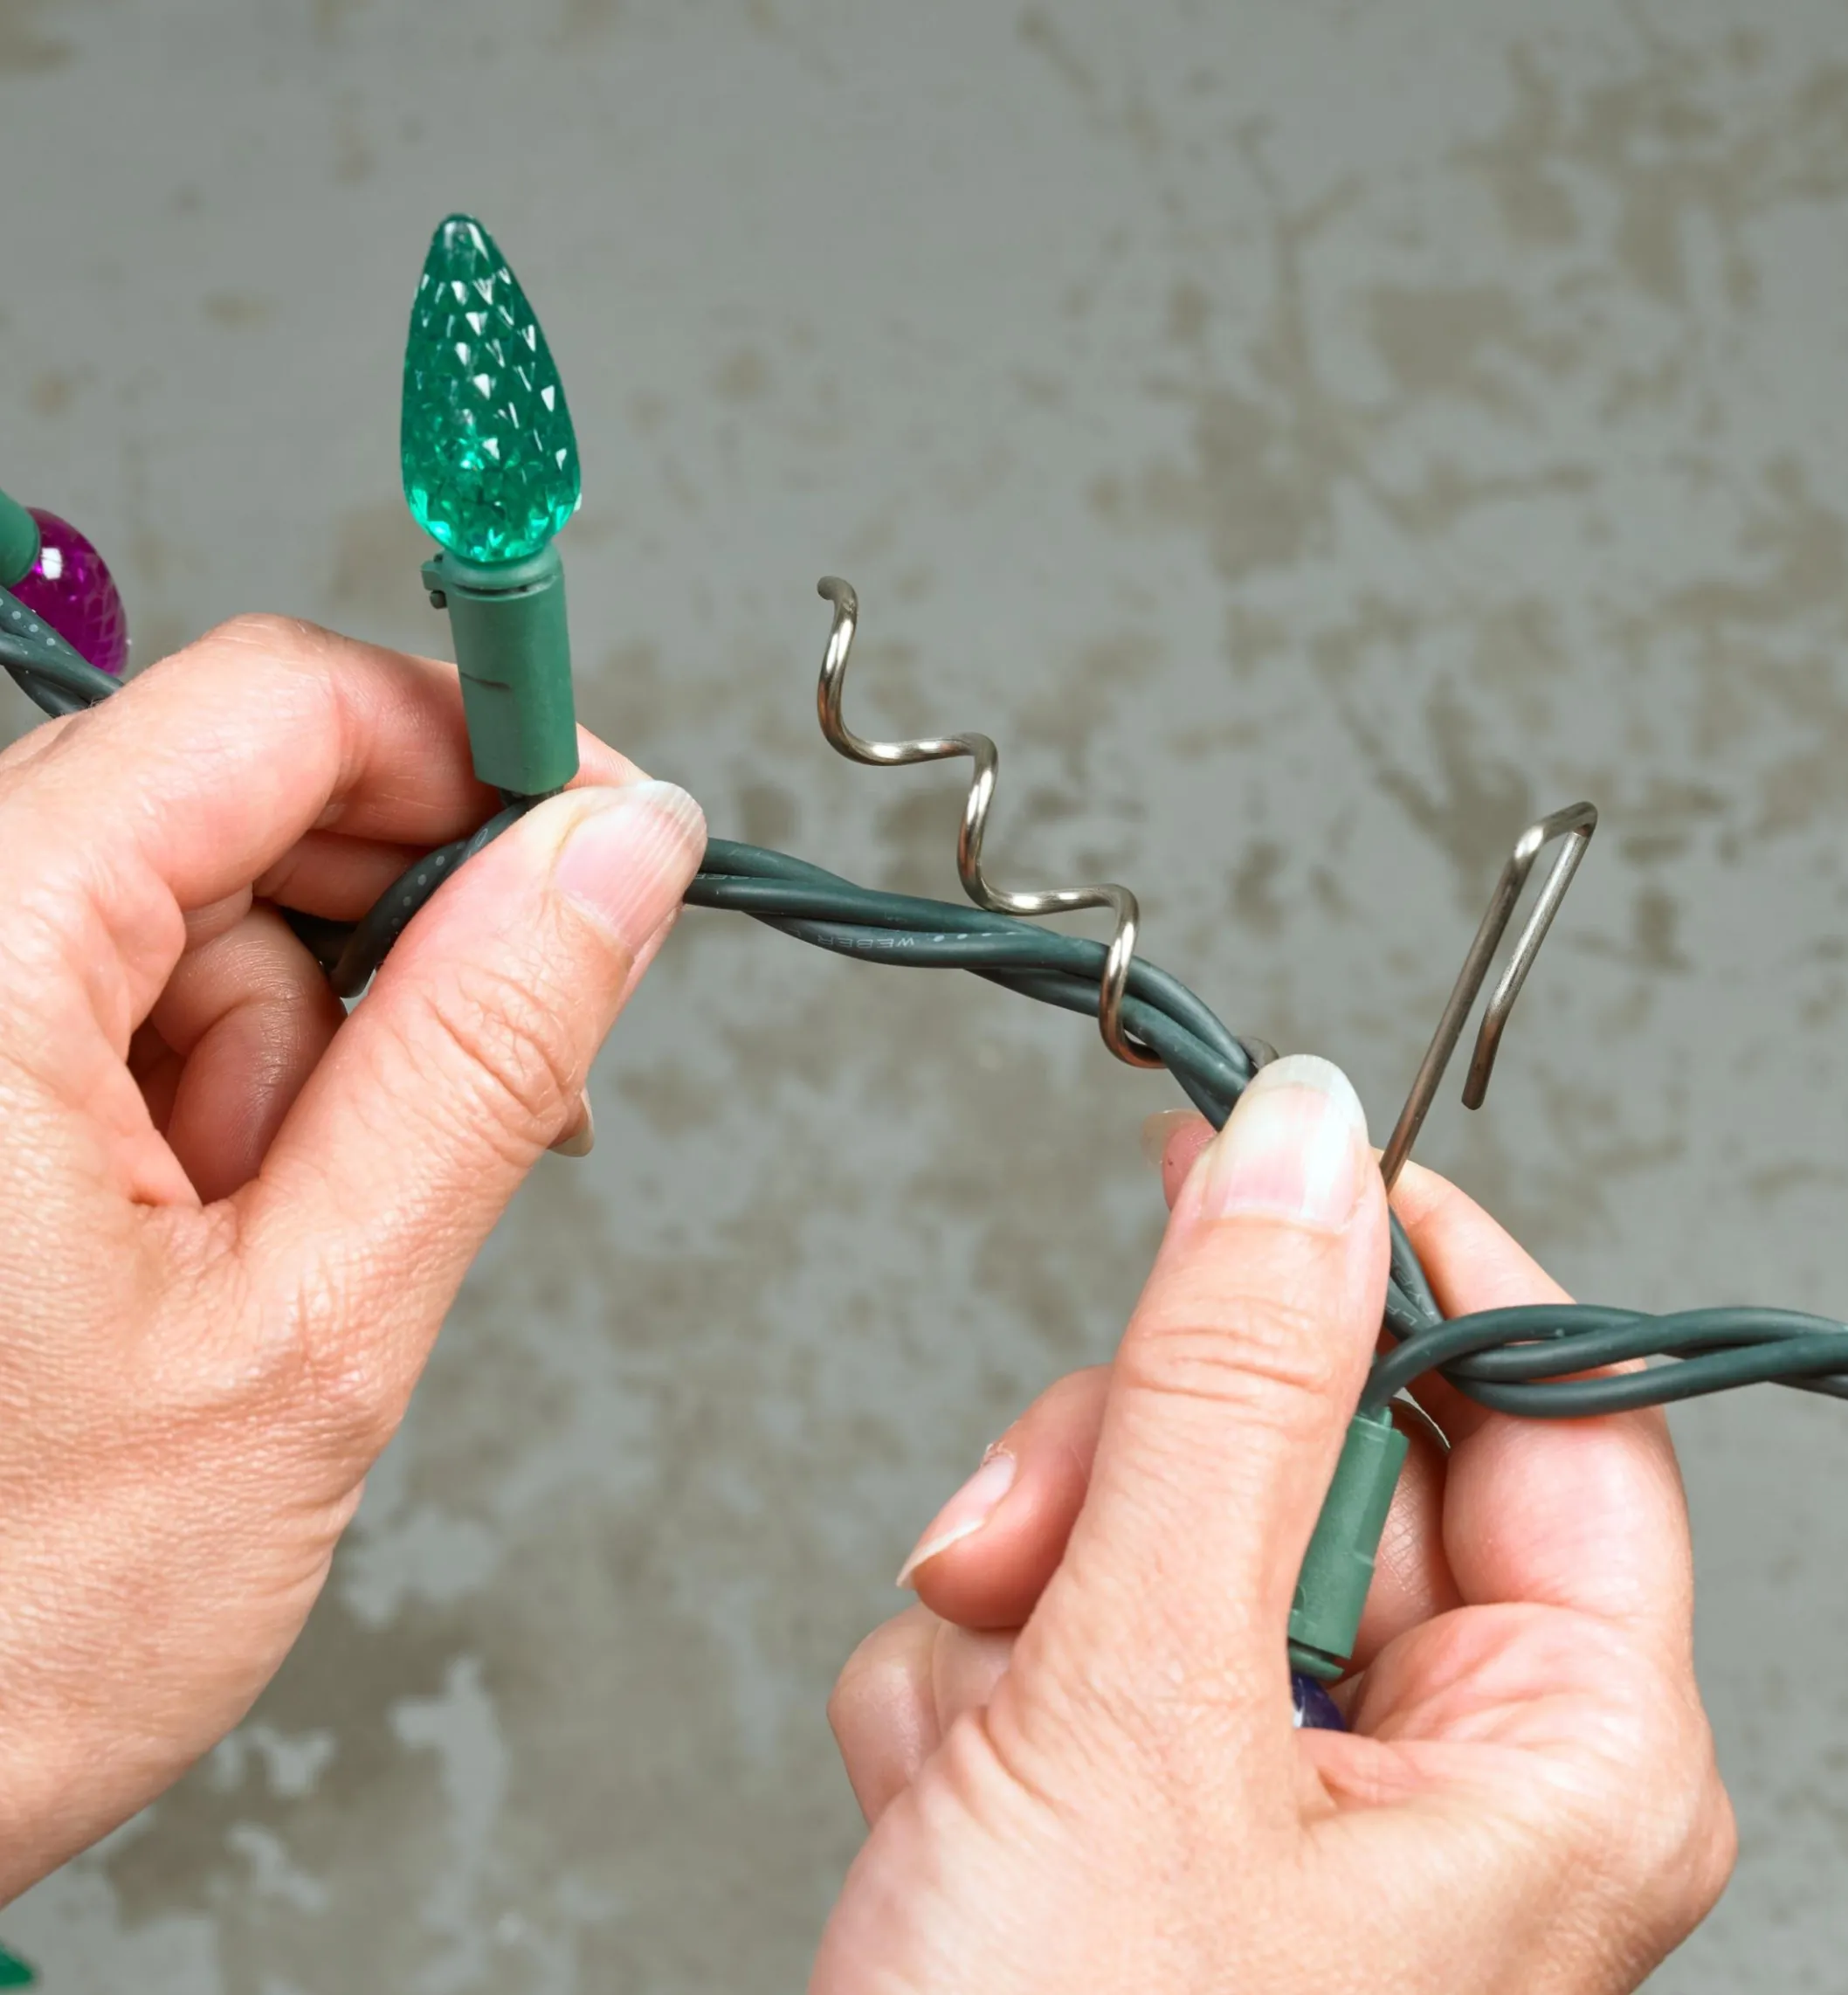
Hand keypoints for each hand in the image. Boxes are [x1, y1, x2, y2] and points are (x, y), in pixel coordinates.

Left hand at [0, 616, 703, 1897]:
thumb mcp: (307, 1333)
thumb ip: (482, 1059)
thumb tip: (613, 858)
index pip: (272, 709)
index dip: (466, 754)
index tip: (593, 838)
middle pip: (243, 814)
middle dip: (383, 970)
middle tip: (426, 1142)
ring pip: (203, 937)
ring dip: (291, 1082)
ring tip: (256, 1269)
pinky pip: (134, 1019)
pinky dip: (222, 1116)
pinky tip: (208, 1250)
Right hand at [823, 1057, 1733, 1992]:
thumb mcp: (1147, 1704)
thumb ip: (1224, 1391)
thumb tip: (1300, 1139)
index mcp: (1559, 1759)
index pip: (1537, 1398)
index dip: (1399, 1260)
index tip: (1259, 1156)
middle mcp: (1441, 1770)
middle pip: (1307, 1445)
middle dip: (1125, 1469)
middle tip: (1025, 1538)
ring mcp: (1282, 1794)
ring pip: (1152, 1525)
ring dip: (1020, 1595)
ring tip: (967, 1733)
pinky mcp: (1146, 1816)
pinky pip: (1060, 1634)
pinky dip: (968, 1690)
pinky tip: (940, 1806)